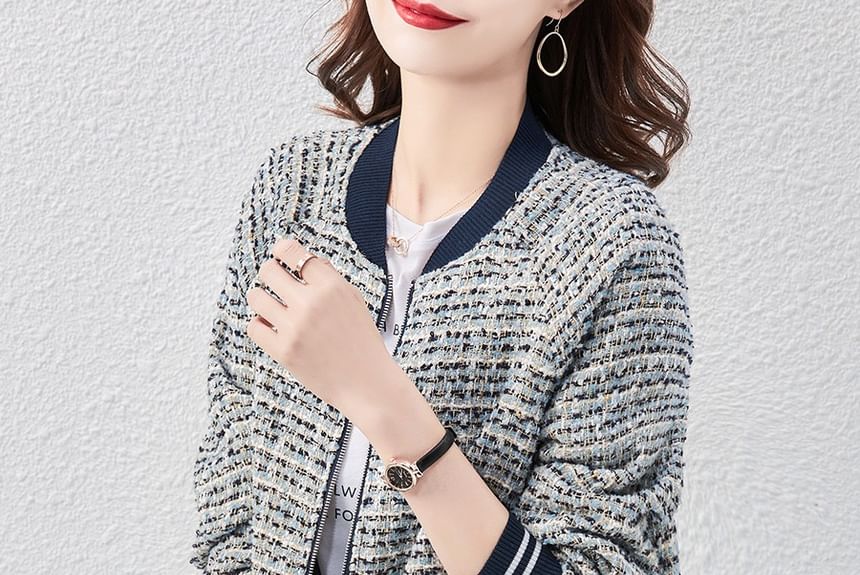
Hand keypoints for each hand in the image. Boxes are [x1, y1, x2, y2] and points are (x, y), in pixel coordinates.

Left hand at [245, 236, 392, 414]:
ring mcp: (295, 327)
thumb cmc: (361, 340)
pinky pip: (253, 327)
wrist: (367, 383)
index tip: (280, 255)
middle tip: (276, 283)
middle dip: (271, 274)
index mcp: (332, 286)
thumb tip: (304, 259)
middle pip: (268, 270)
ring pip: (256, 297)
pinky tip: (272, 328)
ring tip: (272, 306)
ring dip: (262, 299)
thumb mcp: (354, 300)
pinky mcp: (284, 351)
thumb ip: (329, 278)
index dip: (282, 250)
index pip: (292, 252)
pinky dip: (260, 326)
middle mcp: (311, 303)